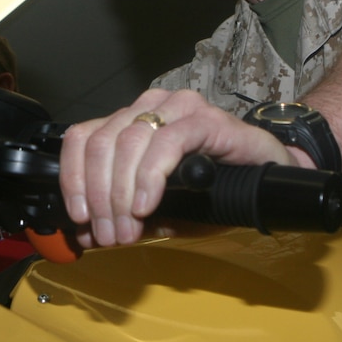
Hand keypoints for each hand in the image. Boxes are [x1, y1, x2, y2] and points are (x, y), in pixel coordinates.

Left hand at [59, 88, 296, 248]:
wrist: (268, 177)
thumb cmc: (213, 189)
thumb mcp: (158, 207)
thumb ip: (122, 215)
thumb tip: (86, 235)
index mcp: (130, 120)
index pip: (82, 138)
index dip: (73, 178)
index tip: (79, 217)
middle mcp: (150, 106)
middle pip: (102, 144)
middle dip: (101, 197)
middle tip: (110, 234)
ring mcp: (177, 107)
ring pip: (128, 142)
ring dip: (122, 194)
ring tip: (129, 229)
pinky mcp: (205, 118)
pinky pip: (167, 143)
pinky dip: (151, 178)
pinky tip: (148, 205)